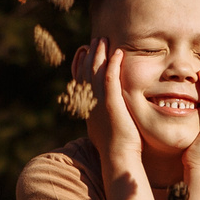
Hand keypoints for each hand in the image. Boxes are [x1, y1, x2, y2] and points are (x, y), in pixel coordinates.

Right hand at [76, 41, 147, 176]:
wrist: (117, 159)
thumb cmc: (116, 150)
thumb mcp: (105, 131)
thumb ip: (104, 120)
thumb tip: (105, 119)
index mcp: (88, 109)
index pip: (81, 81)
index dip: (82, 65)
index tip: (84, 53)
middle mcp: (90, 103)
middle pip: (86, 72)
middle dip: (90, 55)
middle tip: (94, 41)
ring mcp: (99, 103)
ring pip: (96, 72)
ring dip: (99, 54)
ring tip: (103, 40)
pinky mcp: (111, 104)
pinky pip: (110, 79)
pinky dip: (112, 64)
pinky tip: (118, 53)